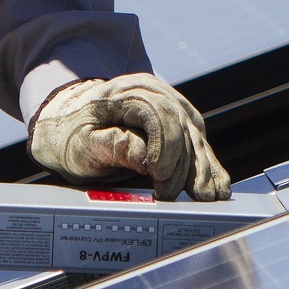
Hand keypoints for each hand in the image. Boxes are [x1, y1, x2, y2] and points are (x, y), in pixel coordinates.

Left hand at [28, 74, 230, 200]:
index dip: (164, 146)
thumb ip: (111, 146)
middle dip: (184, 164)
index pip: (157, 113)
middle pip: (180, 125)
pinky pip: (198, 140)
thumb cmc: (72, 135)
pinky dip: (207, 164)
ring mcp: (169, 102)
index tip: (157, 177)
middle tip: (177, 197)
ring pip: (194, 134)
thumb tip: (144, 157)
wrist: (71, 121)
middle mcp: (153, 90)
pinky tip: (218, 185)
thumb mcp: (80, 144)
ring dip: (202, 168)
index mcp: (126, 91)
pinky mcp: (178, 119)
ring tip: (206, 198)